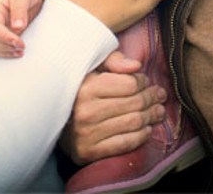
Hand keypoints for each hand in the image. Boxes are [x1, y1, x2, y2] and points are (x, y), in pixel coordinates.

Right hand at [0, 0, 43, 57]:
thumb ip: (19, 9)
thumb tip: (18, 27)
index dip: (4, 37)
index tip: (18, 42)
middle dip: (5, 46)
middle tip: (22, 47)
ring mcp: (0, 27)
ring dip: (6, 52)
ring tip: (21, 52)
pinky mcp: (7, 32)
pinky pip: (1, 46)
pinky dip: (8, 53)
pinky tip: (18, 53)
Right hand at [61, 50, 166, 164]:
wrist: (52, 122)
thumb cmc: (78, 90)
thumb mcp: (90, 68)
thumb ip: (113, 60)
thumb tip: (136, 66)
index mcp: (86, 87)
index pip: (129, 84)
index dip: (143, 81)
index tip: (147, 81)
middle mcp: (85, 111)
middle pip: (134, 103)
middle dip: (152, 98)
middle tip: (160, 96)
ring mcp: (86, 133)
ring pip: (133, 122)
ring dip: (151, 116)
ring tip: (159, 111)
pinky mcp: (88, 152)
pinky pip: (125, 143)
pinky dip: (141, 136)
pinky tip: (147, 129)